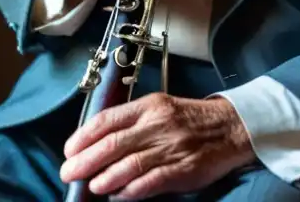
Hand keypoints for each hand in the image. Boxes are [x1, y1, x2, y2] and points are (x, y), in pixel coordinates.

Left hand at [59, 93, 254, 199]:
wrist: (230, 127)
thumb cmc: (190, 119)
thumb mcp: (159, 108)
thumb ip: (132, 123)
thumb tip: (99, 144)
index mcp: (148, 106)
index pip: (107, 119)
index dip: (83, 136)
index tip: (69, 150)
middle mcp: (157, 124)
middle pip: (112, 143)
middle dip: (85, 160)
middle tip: (69, 172)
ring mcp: (170, 147)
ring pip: (129, 163)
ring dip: (105, 177)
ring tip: (91, 186)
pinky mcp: (183, 168)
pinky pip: (151, 181)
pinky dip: (131, 190)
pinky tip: (118, 196)